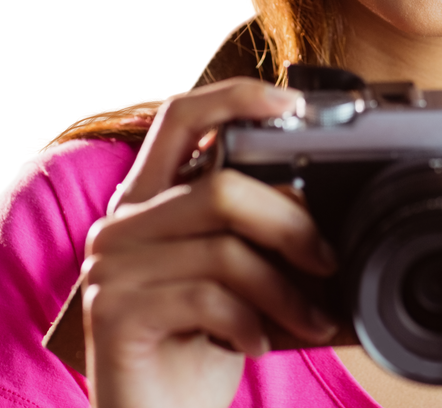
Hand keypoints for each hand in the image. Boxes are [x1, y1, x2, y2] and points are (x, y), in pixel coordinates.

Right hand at [81, 78, 339, 407]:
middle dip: (291, 223)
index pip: (182, 114)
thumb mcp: (238, 278)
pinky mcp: (114, 313)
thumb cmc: (202, 346)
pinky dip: (252, 323)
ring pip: (224, 248)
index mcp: (150, 199)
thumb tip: (329, 213)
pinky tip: (258, 343)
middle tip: (328, 260)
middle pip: (221, 187)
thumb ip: (261, 233)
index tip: (292, 104)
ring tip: (312, 319)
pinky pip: (208, 299)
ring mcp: (112, 267)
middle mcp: (122, 223)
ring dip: (285, 289)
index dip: (237, 96)